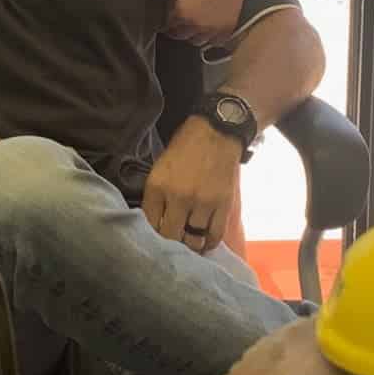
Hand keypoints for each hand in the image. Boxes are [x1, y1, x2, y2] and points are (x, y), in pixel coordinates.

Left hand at [142, 117, 242, 252]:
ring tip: (190, 241)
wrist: (216, 131)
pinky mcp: (223, 204)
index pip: (150, 224)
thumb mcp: (160, 169)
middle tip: (173, 243)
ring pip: (193, 238)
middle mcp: (179, 197)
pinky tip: (205, 240)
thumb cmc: (184, 148)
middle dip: (171, 242)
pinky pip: (215, 235)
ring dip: (191, 242)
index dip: (152, 236)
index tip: (156, 239)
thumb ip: (156, 197)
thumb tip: (153, 225)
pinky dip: (209, 242)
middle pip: (171, 236)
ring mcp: (202, 202)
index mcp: (158, 186)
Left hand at [166, 0, 245, 47]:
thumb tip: (167, 15)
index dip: (168, 26)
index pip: (169, 28)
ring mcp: (212, 29)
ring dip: (195, 35)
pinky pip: (216, 41)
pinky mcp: (226, 29)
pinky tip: (210, 31)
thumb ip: (171, 4)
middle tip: (182, 24)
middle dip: (180, 31)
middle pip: (183, 37)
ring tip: (196, 27)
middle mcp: (196, 25)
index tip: (169, 23)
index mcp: (182, 14)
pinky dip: (211, 38)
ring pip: (198, 41)